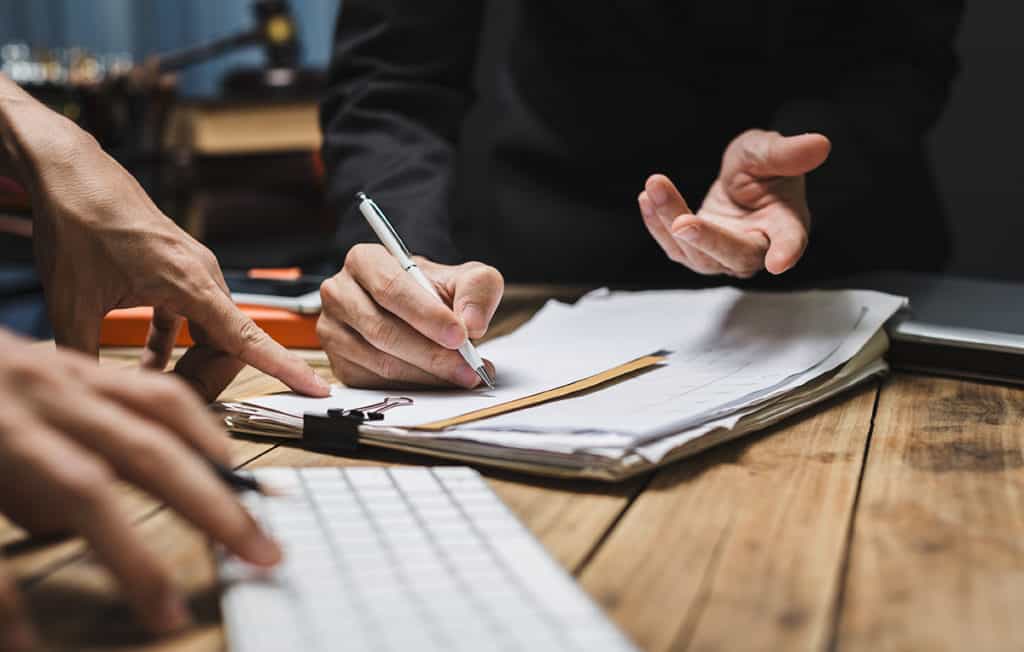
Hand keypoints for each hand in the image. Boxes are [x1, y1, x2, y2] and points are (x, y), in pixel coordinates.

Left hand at [0, 78, 327, 399]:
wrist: (72, 174)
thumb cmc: (79, 223)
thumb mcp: (72, 301)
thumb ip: (83, 355)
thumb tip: (90, 397)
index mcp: (189, 282)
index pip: (249, 338)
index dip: (284, 368)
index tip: (315, 389)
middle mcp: (201, 277)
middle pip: (231, 345)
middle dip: (208, 380)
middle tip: (173, 406)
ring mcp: (191, 273)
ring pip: (212, 334)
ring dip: (192, 364)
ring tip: (156, 388)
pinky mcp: (176, 272)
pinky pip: (190, 320)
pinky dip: (174, 347)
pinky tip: (146, 365)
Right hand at [0, 329, 281, 646]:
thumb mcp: (21, 387)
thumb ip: (71, 432)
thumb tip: (99, 507)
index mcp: (63, 375)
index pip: (162, 401)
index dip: (216, 443)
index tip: (259, 488)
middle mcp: (42, 394)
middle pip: (148, 452)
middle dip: (214, 506)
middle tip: (262, 555)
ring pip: (83, 491)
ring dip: (133, 556)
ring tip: (167, 609)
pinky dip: (7, 596)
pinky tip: (24, 642)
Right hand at [318, 244, 502, 387]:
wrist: (418, 311)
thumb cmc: (435, 291)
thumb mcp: (465, 278)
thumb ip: (477, 290)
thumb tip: (472, 323)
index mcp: (365, 261)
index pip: (391, 289)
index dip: (426, 315)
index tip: (459, 335)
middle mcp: (340, 293)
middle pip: (383, 330)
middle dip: (431, 353)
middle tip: (468, 365)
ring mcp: (333, 331)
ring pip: (380, 362)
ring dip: (427, 374)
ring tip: (463, 375)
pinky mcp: (339, 364)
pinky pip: (376, 383)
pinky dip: (413, 386)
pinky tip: (439, 382)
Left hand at [639, 129, 830, 277]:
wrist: (743, 179)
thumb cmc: (763, 167)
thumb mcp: (769, 150)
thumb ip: (787, 152)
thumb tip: (819, 144)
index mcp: (786, 225)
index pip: (790, 241)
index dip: (786, 251)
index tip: (779, 262)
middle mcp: (757, 248)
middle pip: (735, 255)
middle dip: (707, 240)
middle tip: (683, 222)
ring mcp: (724, 255)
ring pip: (697, 254)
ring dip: (671, 220)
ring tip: (655, 187)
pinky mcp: (698, 253)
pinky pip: (675, 248)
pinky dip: (657, 224)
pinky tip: (647, 197)